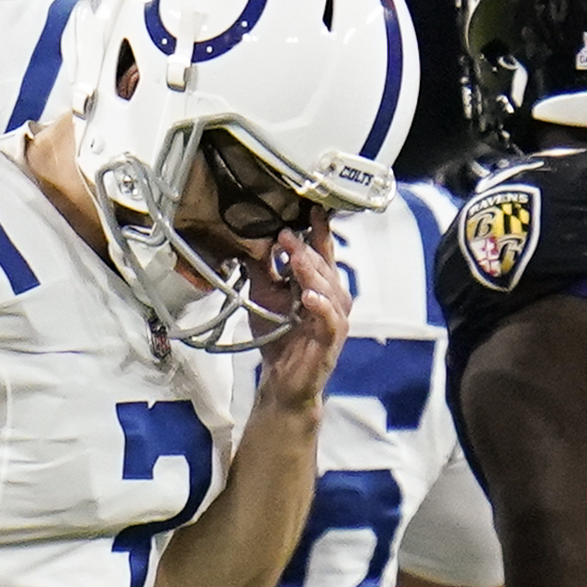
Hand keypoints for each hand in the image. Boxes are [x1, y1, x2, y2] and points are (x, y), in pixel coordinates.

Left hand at [244, 226, 351, 409]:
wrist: (281, 378)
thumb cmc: (279, 337)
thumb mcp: (264, 294)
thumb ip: (263, 267)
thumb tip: (252, 237)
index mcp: (319, 283)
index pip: (322, 251)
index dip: (318, 230)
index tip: (311, 208)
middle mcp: (332, 297)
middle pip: (323, 266)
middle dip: (305, 248)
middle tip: (286, 234)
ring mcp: (334, 317)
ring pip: (329, 288)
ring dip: (311, 272)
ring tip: (296, 258)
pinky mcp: (331, 339)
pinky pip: (330, 319)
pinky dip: (321, 306)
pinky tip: (309, 297)